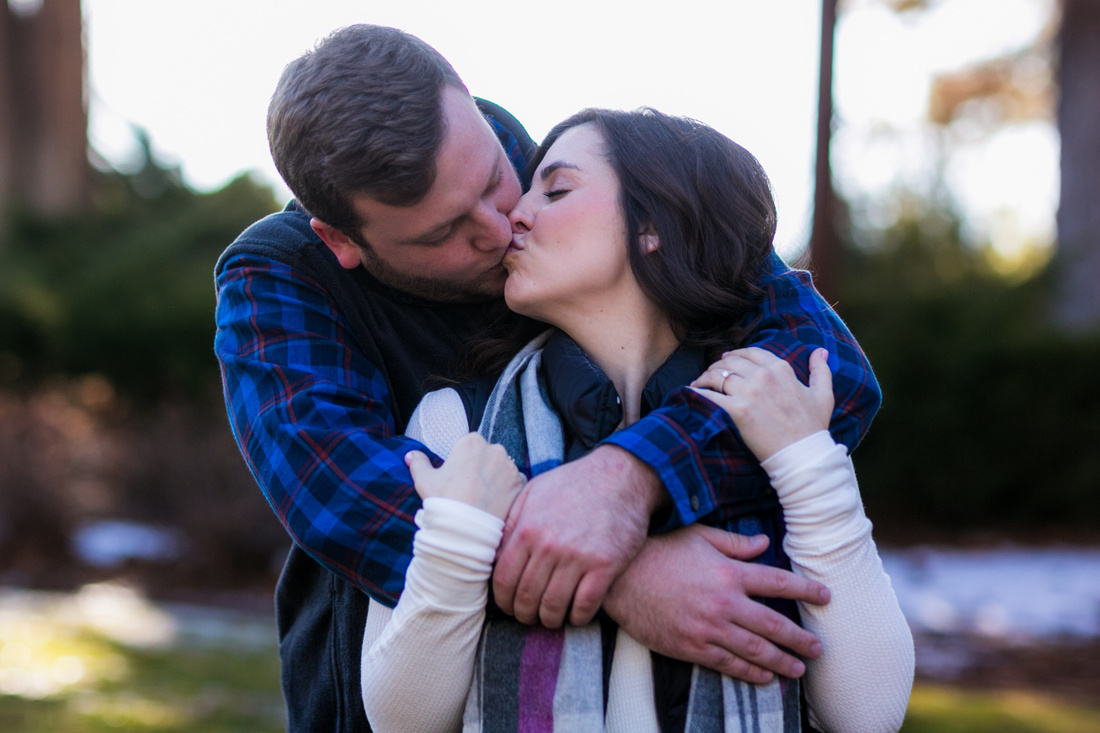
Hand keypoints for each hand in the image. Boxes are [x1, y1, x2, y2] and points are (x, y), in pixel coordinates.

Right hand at [405, 433, 524, 520]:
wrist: (464, 530)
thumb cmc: (443, 502)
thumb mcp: (424, 480)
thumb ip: (418, 463)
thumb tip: (410, 455)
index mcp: (471, 441)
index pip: (469, 445)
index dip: (464, 461)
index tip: (459, 477)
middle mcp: (494, 448)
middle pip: (488, 455)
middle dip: (482, 467)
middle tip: (470, 488)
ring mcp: (510, 466)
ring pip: (502, 468)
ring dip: (496, 478)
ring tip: (483, 497)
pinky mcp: (520, 483)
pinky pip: (515, 483)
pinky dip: (508, 490)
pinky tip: (496, 502)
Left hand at [492, 445, 662, 628]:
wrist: (619, 477)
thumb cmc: (573, 484)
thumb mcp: (533, 493)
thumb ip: (512, 523)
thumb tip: (494, 553)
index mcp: (527, 530)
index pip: (504, 580)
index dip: (504, 601)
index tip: (510, 607)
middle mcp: (549, 546)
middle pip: (527, 597)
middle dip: (525, 614)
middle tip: (529, 617)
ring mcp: (578, 558)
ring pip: (554, 606)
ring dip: (550, 620)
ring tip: (551, 619)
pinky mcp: (605, 566)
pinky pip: (585, 605)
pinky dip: (577, 617)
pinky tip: (576, 615)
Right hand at [603, 524, 828, 682]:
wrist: (621, 578)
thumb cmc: (660, 550)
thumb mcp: (699, 537)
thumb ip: (735, 543)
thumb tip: (764, 543)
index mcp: (729, 573)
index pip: (779, 582)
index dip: (806, 589)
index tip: (826, 596)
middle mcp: (725, 603)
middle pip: (774, 624)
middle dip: (799, 639)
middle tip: (817, 649)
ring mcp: (709, 628)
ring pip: (755, 650)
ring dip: (781, 661)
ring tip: (798, 669)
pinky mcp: (692, 646)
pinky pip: (728, 664)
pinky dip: (749, 673)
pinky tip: (764, 677)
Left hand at [691, 347, 833, 461]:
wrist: (802, 455)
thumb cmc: (813, 428)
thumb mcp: (823, 395)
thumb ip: (821, 370)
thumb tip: (820, 351)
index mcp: (782, 369)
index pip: (752, 352)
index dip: (737, 354)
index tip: (727, 359)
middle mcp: (764, 376)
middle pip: (731, 361)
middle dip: (718, 365)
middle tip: (710, 373)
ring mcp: (750, 392)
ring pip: (717, 375)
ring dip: (705, 377)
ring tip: (699, 383)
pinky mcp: (737, 410)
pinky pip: (709, 395)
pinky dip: (697, 392)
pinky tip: (691, 393)